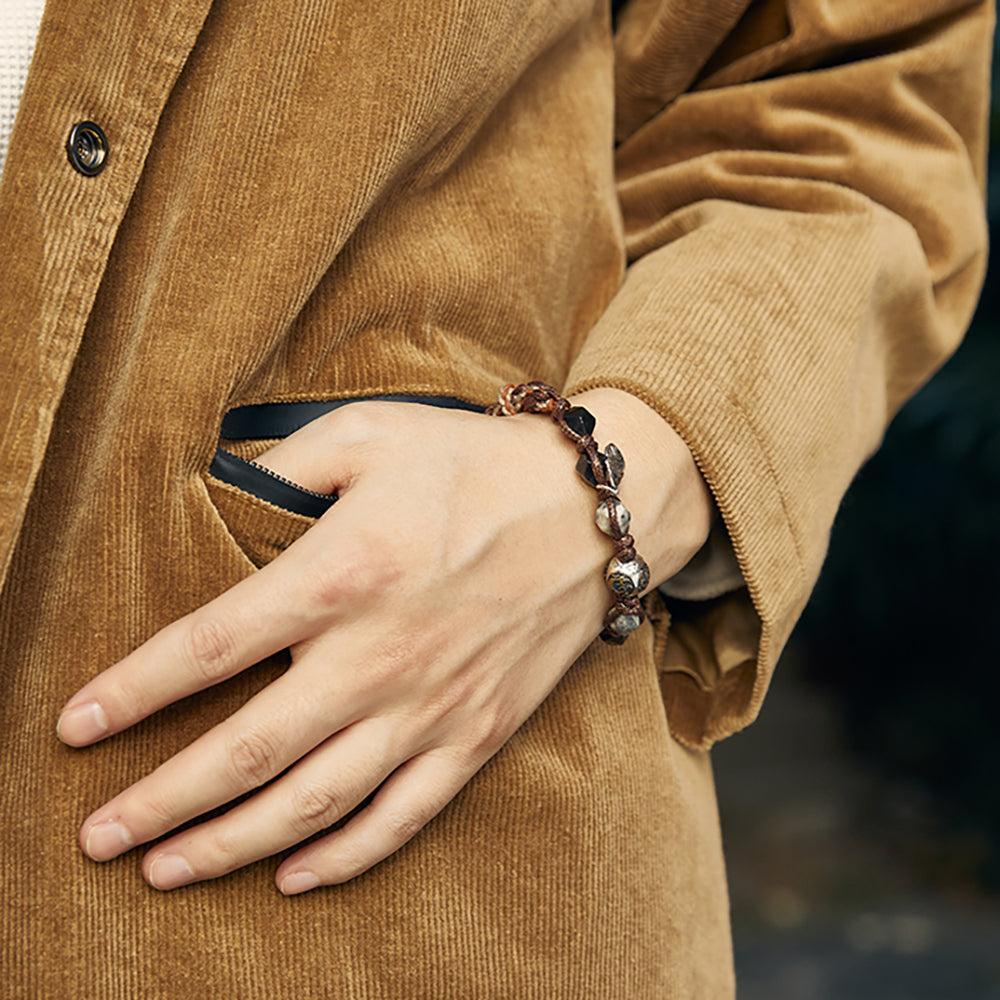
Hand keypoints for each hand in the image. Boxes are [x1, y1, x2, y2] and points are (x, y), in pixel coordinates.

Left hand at [57, 389, 712, 893]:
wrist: (588, 511)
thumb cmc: (474, 465)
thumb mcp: (371, 435)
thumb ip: (283, 463)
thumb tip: (217, 488)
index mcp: (344, 573)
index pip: (212, 646)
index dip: (134, 693)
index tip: (74, 729)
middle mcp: (381, 654)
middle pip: (249, 751)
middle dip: (161, 802)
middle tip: (97, 838)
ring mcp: (433, 705)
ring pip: (316, 802)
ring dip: (232, 846)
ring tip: (165, 872)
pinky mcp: (477, 733)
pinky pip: (403, 815)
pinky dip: (344, 857)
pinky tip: (292, 876)